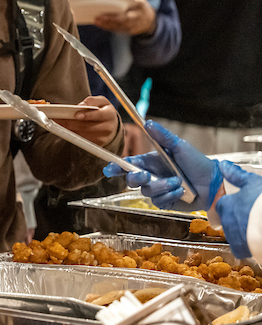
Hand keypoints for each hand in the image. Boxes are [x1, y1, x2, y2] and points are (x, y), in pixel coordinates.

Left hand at [53, 95, 119, 148]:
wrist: (111, 124)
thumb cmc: (103, 110)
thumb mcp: (101, 101)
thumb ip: (92, 101)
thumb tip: (81, 105)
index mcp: (109, 114)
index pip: (99, 115)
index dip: (87, 115)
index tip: (76, 115)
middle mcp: (107, 127)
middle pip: (87, 127)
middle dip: (72, 122)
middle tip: (60, 117)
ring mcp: (102, 138)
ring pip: (82, 134)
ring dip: (69, 128)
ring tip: (59, 121)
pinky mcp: (96, 144)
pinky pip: (81, 140)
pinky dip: (71, 133)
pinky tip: (64, 127)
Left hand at [94, 0, 155, 34]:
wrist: (149, 19)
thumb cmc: (138, 2)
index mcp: (139, 4)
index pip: (129, 7)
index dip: (119, 8)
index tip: (107, 8)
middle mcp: (138, 15)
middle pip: (124, 19)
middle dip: (111, 19)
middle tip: (98, 17)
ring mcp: (134, 25)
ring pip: (120, 26)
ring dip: (107, 24)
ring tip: (96, 21)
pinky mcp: (129, 31)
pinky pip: (118, 30)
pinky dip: (108, 27)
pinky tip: (99, 24)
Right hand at [102, 120, 221, 210]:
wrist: (214, 182)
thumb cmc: (197, 163)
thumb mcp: (179, 146)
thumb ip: (162, 136)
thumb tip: (147, 122)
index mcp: (150, 162)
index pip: (127, 164)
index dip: (115, 167)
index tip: (110, 170)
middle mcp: (151, 176)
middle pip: (131, 179)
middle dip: (135, 177)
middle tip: (146, 175)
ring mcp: (157, 190)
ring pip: (146, 191)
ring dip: (161, 186)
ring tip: (178, 181)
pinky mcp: (165, 202)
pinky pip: (158, 201)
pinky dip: (170, 195)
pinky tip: (181, 191)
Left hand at [215, 165, 261, 258]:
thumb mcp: (252, 183)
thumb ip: (237, 175)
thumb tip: (224, 166)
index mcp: (226, 204)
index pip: (224, 203)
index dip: (235, 203)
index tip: (245, 204)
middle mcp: (226, 221)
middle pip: (229, 219)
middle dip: (239, 217)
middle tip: (254, 215)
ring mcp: (233, 236)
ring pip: (235, 233)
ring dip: (243, 231)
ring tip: (257, 227)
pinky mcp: (241, 249)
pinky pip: (241, 248)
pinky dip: (247, 245)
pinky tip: (257, 240)